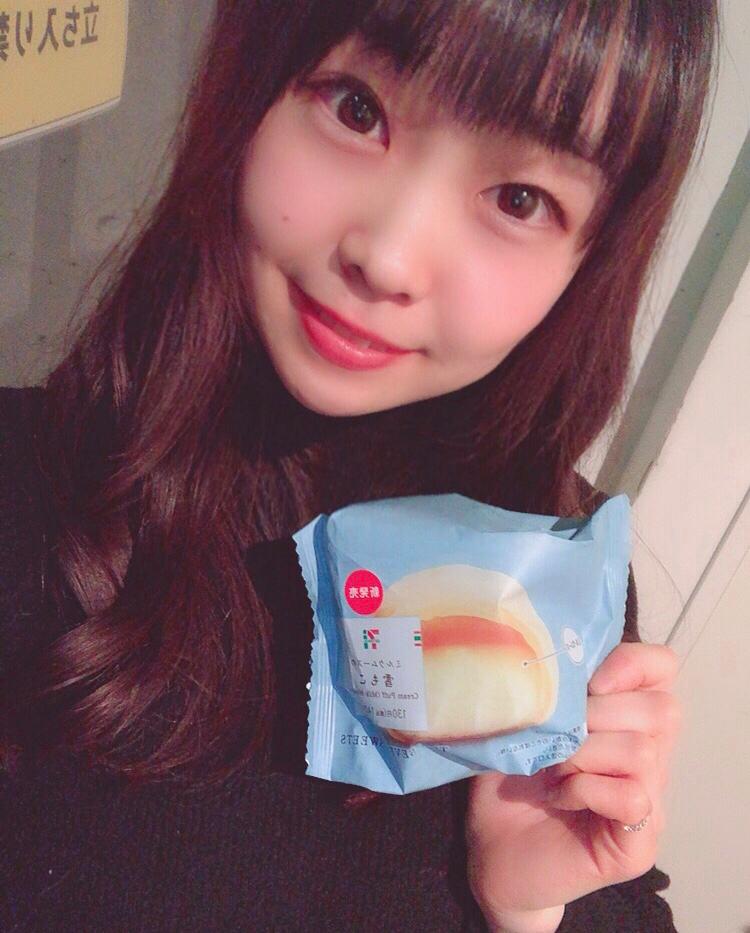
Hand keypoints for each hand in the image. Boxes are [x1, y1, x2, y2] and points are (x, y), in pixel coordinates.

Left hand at [465, 642, 681, 923]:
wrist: (491, 852)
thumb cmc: (508, 781)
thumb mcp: (523, 722)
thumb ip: (547, 690)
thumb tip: (548, 656)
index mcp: (624, 718)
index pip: (662, 668)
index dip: (631, 664)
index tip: (587, 681)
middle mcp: (649, 756)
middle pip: (662, 709)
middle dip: (599, 713)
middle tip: (558, 736)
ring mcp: (649, 802)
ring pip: (643, 752)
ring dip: (584, 753)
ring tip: (553, 769)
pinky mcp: (638, 844)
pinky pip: (632, 797)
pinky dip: (587, 789)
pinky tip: (560, 796)